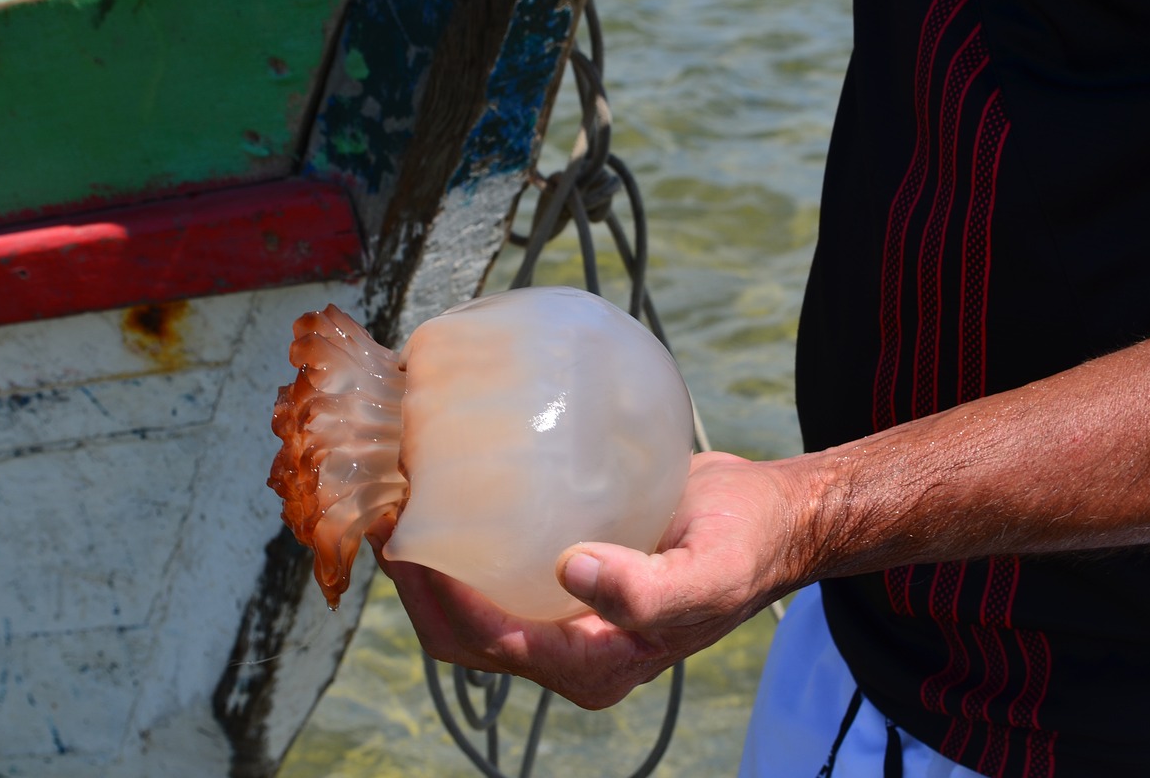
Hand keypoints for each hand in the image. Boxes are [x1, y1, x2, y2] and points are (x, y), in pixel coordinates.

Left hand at [371, 451, 803, 708]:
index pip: (487, 642)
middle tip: (381, 512)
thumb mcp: (709, 574)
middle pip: (460, 631)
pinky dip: (459, 535)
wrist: (768, 519)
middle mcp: (566, 646)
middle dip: (411, 584)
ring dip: (426, 561)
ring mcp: (560, 612)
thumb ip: (648, 590)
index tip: (402, 537)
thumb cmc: (744, 547)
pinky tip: (443, 485)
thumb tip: (568, 571)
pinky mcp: (559, 572)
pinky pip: (493, 564)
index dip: (433, 597)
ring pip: (467, 601)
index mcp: (591, 665)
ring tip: (397, 498)